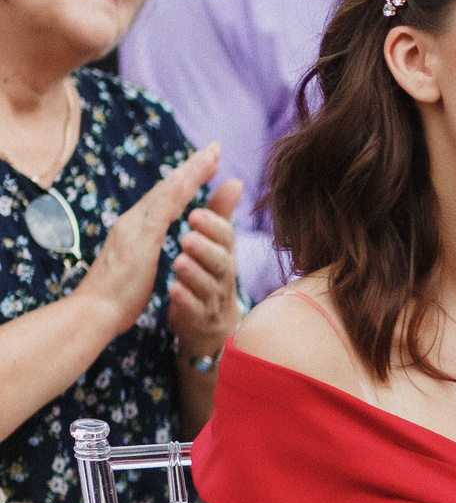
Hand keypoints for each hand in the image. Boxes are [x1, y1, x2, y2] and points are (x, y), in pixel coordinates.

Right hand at [73, 145, 221, 338]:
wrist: (92, 314)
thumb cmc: (114, 298)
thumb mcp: (136, 269)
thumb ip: (142, 253)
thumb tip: (145, 249)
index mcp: (135, 230)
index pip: (164, 199)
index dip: (185, 181)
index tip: (206, 164)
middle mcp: (132, 223)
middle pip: (166, 189)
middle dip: (191, 168)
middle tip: (215, 148)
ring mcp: (133, 229)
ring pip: (165, 193)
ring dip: (188, 173)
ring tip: (210, 156)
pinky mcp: (138, 240)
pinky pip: (160, 212)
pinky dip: (175, 194)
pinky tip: (190, 180)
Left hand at [169, 176, 243, 361]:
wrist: (208, 323)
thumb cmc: (210, 275)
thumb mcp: (216, 244)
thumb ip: (221, 214)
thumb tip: (235, 180)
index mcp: (225, 253)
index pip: (225, 237)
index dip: (213, 226)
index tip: (195, 214)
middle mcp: (222, 275)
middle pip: (222, 262)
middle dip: (206, 248)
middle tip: (186, 237)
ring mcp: (212, 299)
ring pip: (209, 287)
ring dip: (195, 273)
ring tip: (178, 261)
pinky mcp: (199, 320)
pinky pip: (195, 311)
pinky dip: (185, 301)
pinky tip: (173, 290)